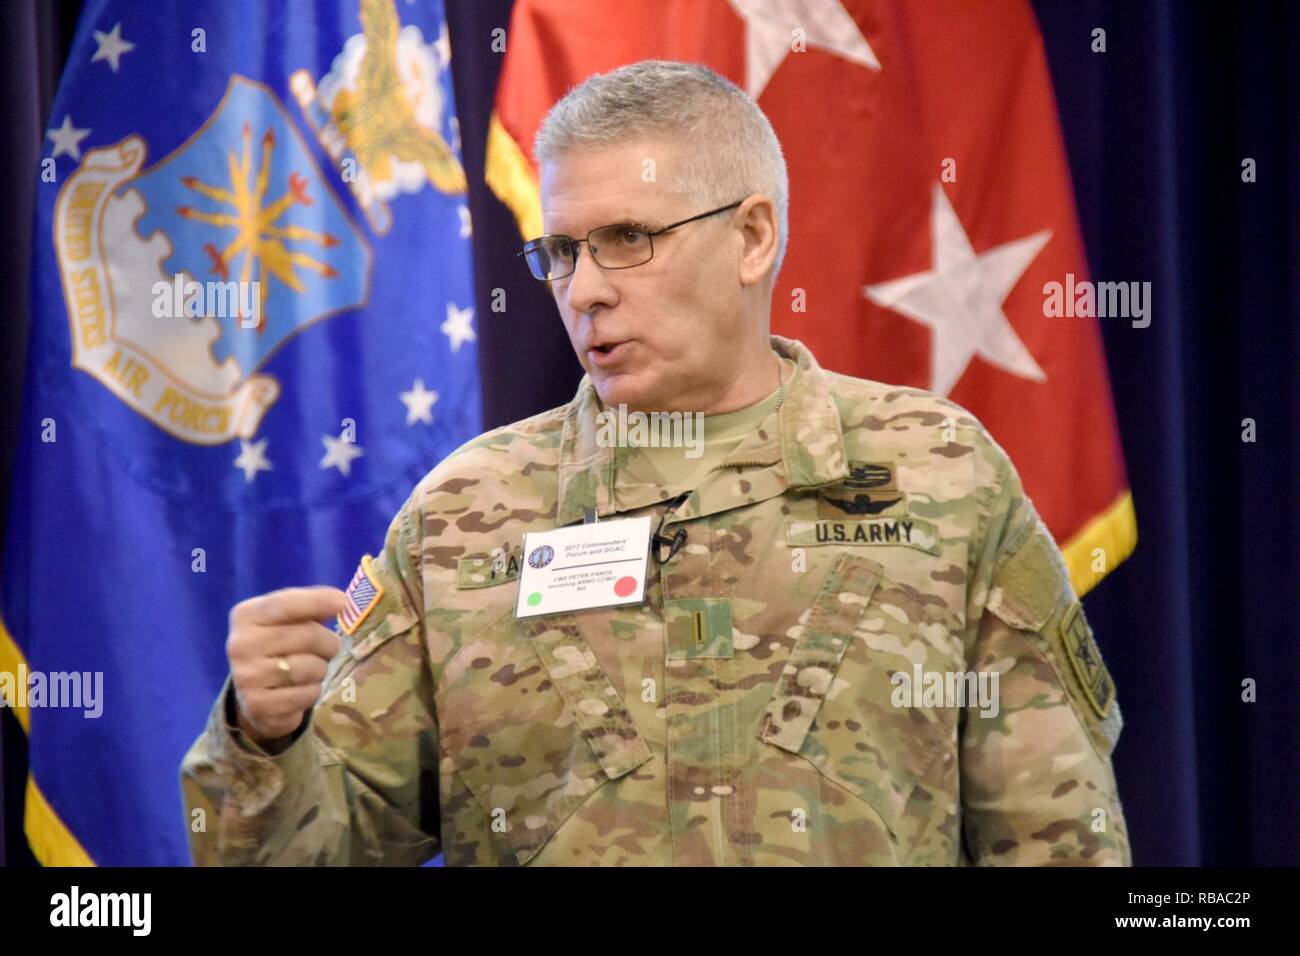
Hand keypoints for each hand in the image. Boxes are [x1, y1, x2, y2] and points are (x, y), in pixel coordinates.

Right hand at [226, 586, 346, 748]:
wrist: (254, 696)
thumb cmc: (279, 648)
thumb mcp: (288, 621)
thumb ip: (311, 607)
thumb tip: (343, 602)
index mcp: (246, 616)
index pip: (286, 604)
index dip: (317, 602)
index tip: (343, 602)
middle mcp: (241, 645)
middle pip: (308, 636)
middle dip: (329, 643)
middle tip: (329, 649)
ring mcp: (247, 677)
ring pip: (311, 668)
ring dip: (321, 670)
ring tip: (311, 670)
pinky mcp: (258, 705)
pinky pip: (307, 694)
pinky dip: (313, 692)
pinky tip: (300, 690)